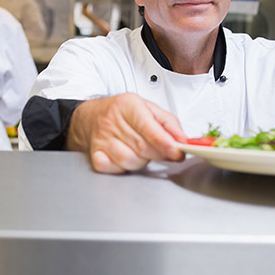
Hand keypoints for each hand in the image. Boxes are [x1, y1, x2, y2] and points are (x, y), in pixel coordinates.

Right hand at [67, 93, 186, 173]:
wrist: (91, 116)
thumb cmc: (122, 113)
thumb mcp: (147, 108)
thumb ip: (169, 123)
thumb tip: (183, 141)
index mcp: (127, 105)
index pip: (148, 128)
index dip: (165, 143)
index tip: (177, 152)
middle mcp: (111, 121)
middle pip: (142, 147)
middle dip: (159, 153)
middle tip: (167, 153)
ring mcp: (101, 139)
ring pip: (130, 160)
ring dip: (142, 161)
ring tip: (142, 152)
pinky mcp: (95, 154)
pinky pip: (115, 168)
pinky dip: (124, 167)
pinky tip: (126, 157)